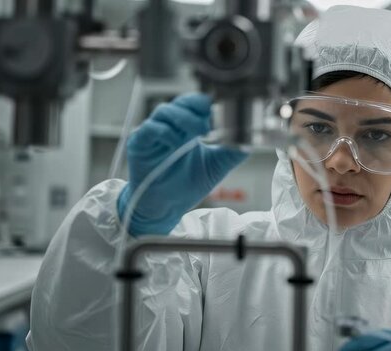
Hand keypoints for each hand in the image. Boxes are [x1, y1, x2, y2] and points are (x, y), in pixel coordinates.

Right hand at [117, 94, 247, 235]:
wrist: (166, 208)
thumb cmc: (186, 185)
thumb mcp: (215, 167)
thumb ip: (231, 152)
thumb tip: (250, 141)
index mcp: (189, 128)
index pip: (197, 104)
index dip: (209, 104)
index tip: (222, 111)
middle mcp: (171, 126)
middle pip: (182, 102)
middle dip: (197, 107)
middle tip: (210, 121)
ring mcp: (154, 133)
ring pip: (165, 111)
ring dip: (183, 118)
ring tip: (198, 131)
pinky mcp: (140, 144)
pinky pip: (149, 129)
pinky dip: (164, 132)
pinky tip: (176, 141)